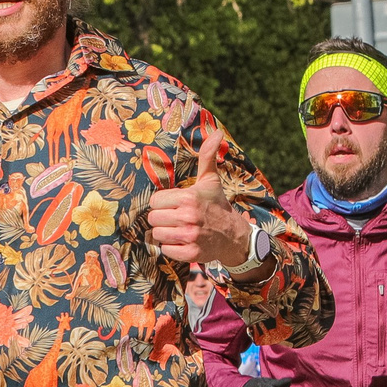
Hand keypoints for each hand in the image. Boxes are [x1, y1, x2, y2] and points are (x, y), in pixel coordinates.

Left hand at [146, 129, 253, 269]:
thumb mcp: (210, 180)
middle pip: (153, 218)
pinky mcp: (191, 253)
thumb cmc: (216, 205)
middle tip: (175, 218)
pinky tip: (182, 242)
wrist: (233, 235)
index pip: (154, 201)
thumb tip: (217, 132)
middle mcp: (189, 216)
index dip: (162, 204)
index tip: (173, 205)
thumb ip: (207, 156)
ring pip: (157, 235)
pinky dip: (171, 248)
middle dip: (162, 219)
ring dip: (165, 233)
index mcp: (189, 197)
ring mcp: (190, 236)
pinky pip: (165, 250)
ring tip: (178, 229)